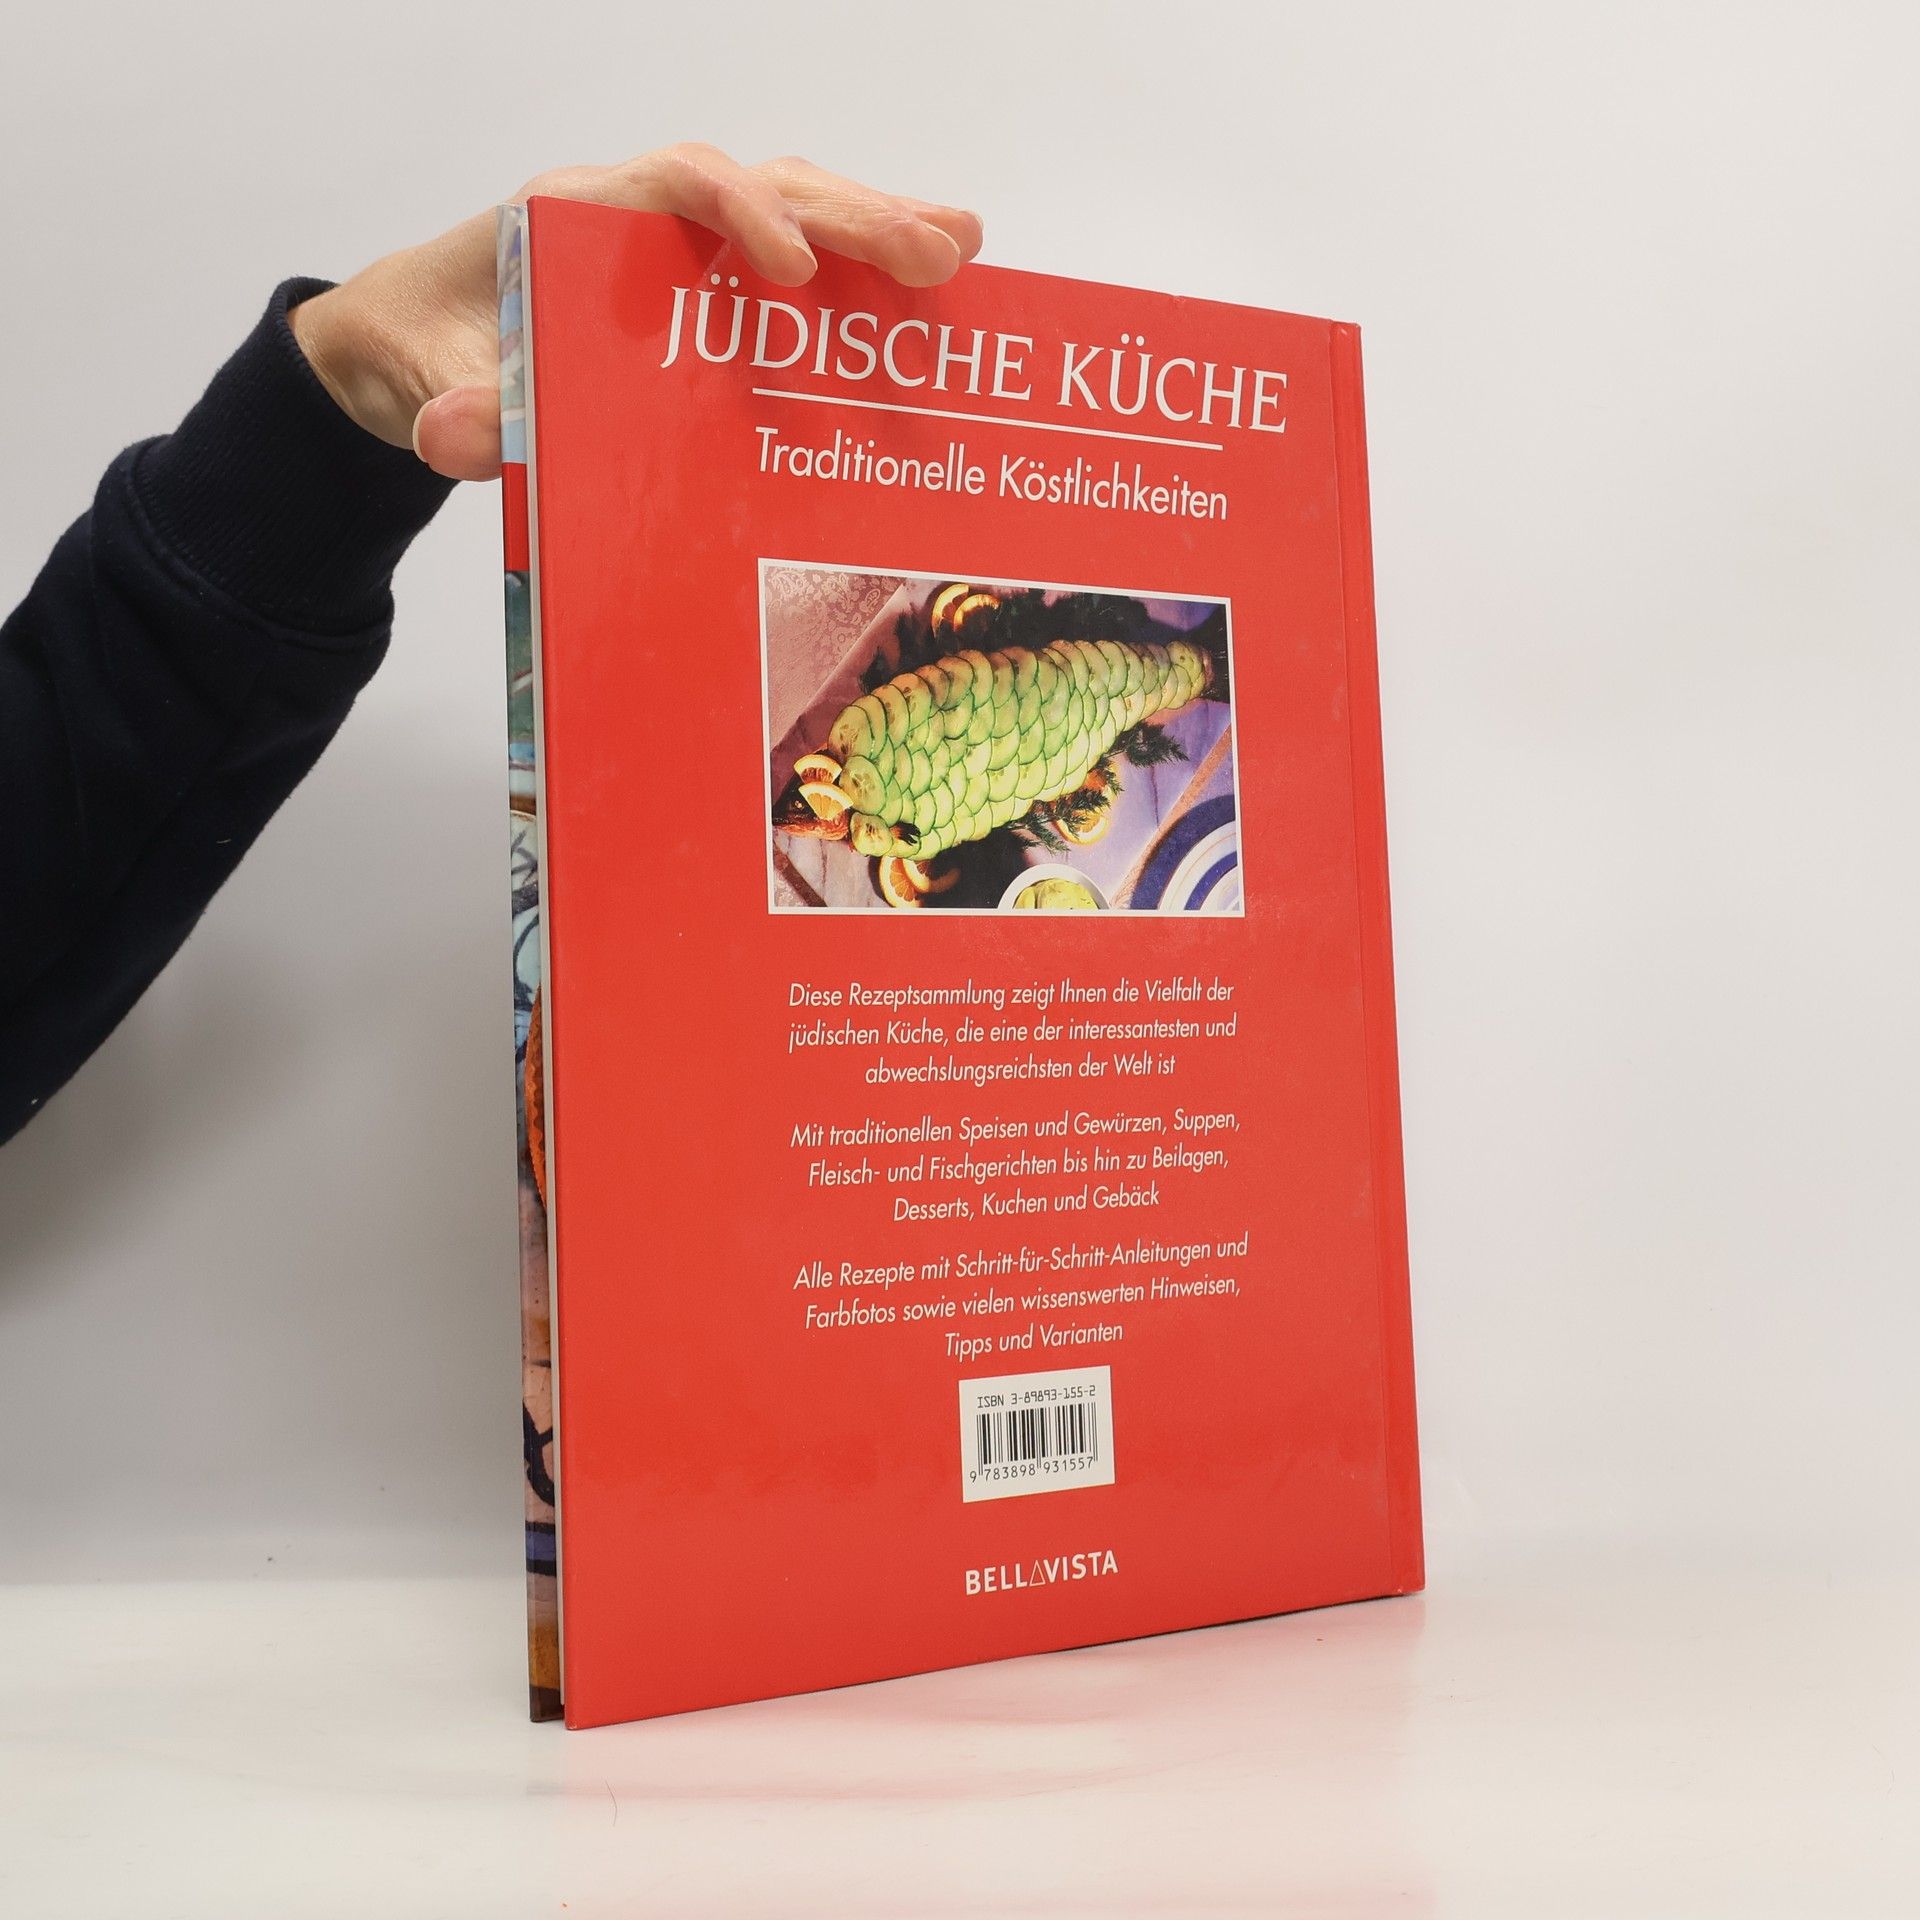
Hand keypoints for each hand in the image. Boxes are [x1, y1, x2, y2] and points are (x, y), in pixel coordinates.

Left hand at [289, 148, 982, 480]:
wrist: (416, 352)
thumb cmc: (427, 351)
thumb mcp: (424, 386)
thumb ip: (450, 410)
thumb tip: (462, 436)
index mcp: (578, 215)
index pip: (676, 182)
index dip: (739, 210)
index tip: (790, 264)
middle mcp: (643, 215)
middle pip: (766, 188)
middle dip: (853, 218)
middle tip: (937, 254)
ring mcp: (686, 251)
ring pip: (796, 216)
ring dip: (879, 232)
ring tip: (963, 254)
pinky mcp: (711, 292)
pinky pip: (798, 272)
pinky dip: (863, 281)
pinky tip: (932, 301)